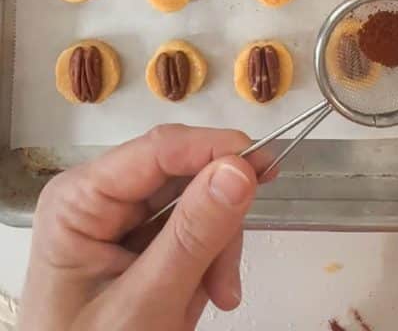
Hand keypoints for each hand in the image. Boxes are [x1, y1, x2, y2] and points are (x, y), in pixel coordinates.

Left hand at [20, 124, 270, 329]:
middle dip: (215, 221)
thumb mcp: (146, 302)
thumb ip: (193, 236)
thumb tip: (238, 169)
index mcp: (79, 198)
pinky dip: (208, 260)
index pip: (159, 149)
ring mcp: (117, 219)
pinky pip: (190, 229)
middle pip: (182, 175)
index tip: (265, 166)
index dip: (215, 149)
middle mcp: (97, 196)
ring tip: (215, 297)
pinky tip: (202, 295)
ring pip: (195, 201)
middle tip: (229, 274)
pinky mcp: (137, 241)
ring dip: (216, 248)